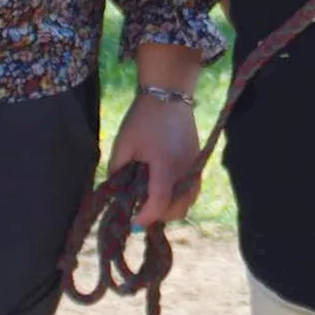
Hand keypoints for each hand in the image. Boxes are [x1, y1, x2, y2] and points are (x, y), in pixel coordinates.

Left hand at [108, 92, 201, 227]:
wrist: (168, 92)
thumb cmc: (143, 117)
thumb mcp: (124, 143)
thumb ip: (118, 171)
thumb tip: (115, 194)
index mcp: (166, 166)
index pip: (160, 204)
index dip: (145, 218)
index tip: (132, 222)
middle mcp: (186, 170)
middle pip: (178, 209)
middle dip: (159, 215)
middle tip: (140, 209)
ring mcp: (195, 166)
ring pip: (188, 202)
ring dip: (171, 207)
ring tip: (152, 198)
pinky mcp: (198, 161)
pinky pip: (193, 190)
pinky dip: (181, 196)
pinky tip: (165, 187)